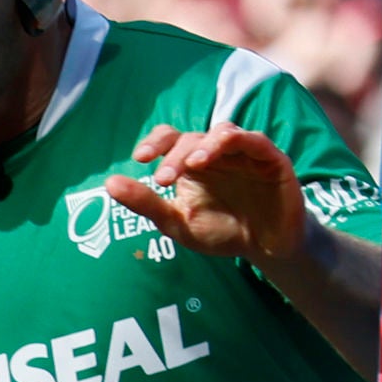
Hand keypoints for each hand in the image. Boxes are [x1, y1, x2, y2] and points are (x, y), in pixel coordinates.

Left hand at [106, 124, 305, 265]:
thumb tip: (109, 183)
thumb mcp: (177, 222)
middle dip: (175, 155)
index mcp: (192, 164)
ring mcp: (245, 154)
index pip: (171, 139)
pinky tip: (218, 156)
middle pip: (193, 138)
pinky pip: (255, 141)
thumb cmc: (220, 231)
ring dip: (205, 145)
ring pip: (223, 133)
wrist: (264, 248)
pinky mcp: (271, 159)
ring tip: (191, 166)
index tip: (140, 158)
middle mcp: (217, 153)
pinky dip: (237, 142)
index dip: (156, 142)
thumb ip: (145, 203)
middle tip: (162, 179)